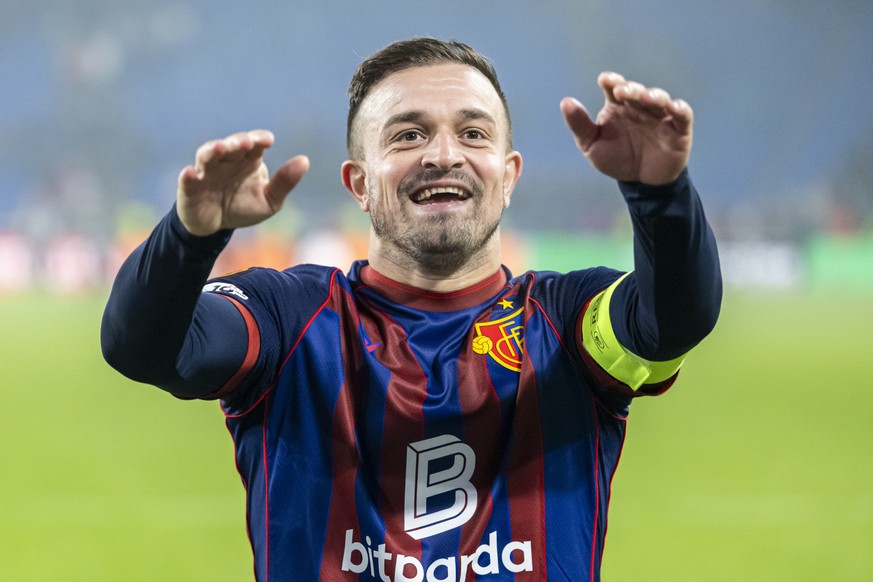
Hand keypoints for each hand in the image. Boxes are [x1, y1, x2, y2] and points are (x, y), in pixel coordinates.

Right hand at [176, 130, 309, 235]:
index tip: (267, 140)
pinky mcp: (190, 186)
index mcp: (249, 160)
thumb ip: (284, 182)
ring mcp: (206, 171)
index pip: (255, 143)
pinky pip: (187, 179)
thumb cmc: (244, 208)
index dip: (259, 139)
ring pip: (208, 155)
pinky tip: (190, 173)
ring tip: (220, 148)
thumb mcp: (270, 200)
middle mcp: (227, 160)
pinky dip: (188, 175)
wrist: (216, 228)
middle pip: (231, 145)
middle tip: (244, 143)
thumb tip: (304, 161)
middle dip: (237, 142)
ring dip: (213, 150)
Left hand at [560, 72, 691, 184]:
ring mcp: (659, 116)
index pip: (614, 87)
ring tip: (647, 98)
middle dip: (631, 89)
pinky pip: (683, 115)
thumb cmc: (615, 158)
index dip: (611, 80)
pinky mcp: (679, 129)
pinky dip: (680, 109)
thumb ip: (579, 125)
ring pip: (659, 99)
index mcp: (617, 106)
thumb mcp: (591, 145)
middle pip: (636, 91)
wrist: (640, 183)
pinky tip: (674, 107)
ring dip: (653, 96)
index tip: (605, 80)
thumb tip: (565, 101)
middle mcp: (639, 106)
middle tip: (622, 91)